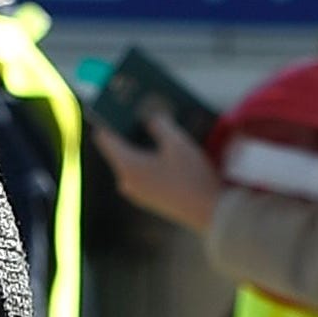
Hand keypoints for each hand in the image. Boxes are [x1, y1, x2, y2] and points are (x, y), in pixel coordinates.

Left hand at [101, 109, 224, 232]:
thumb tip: (149, 117)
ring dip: (141, 144)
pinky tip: (164, 148)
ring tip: (154, 123)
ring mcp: (138, 194)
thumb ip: (158, 124)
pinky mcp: (150, 200)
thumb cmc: (191, 175)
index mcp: (126, 166)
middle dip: (128, 129)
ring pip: (132, 161)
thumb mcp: (176, 142)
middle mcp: (126, 182)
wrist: (213, 213)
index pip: (104, 137)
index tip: (115, 103)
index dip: (108, 118)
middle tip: (139, 108)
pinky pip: (142, 174)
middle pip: (119, 148)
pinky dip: (148, 159)